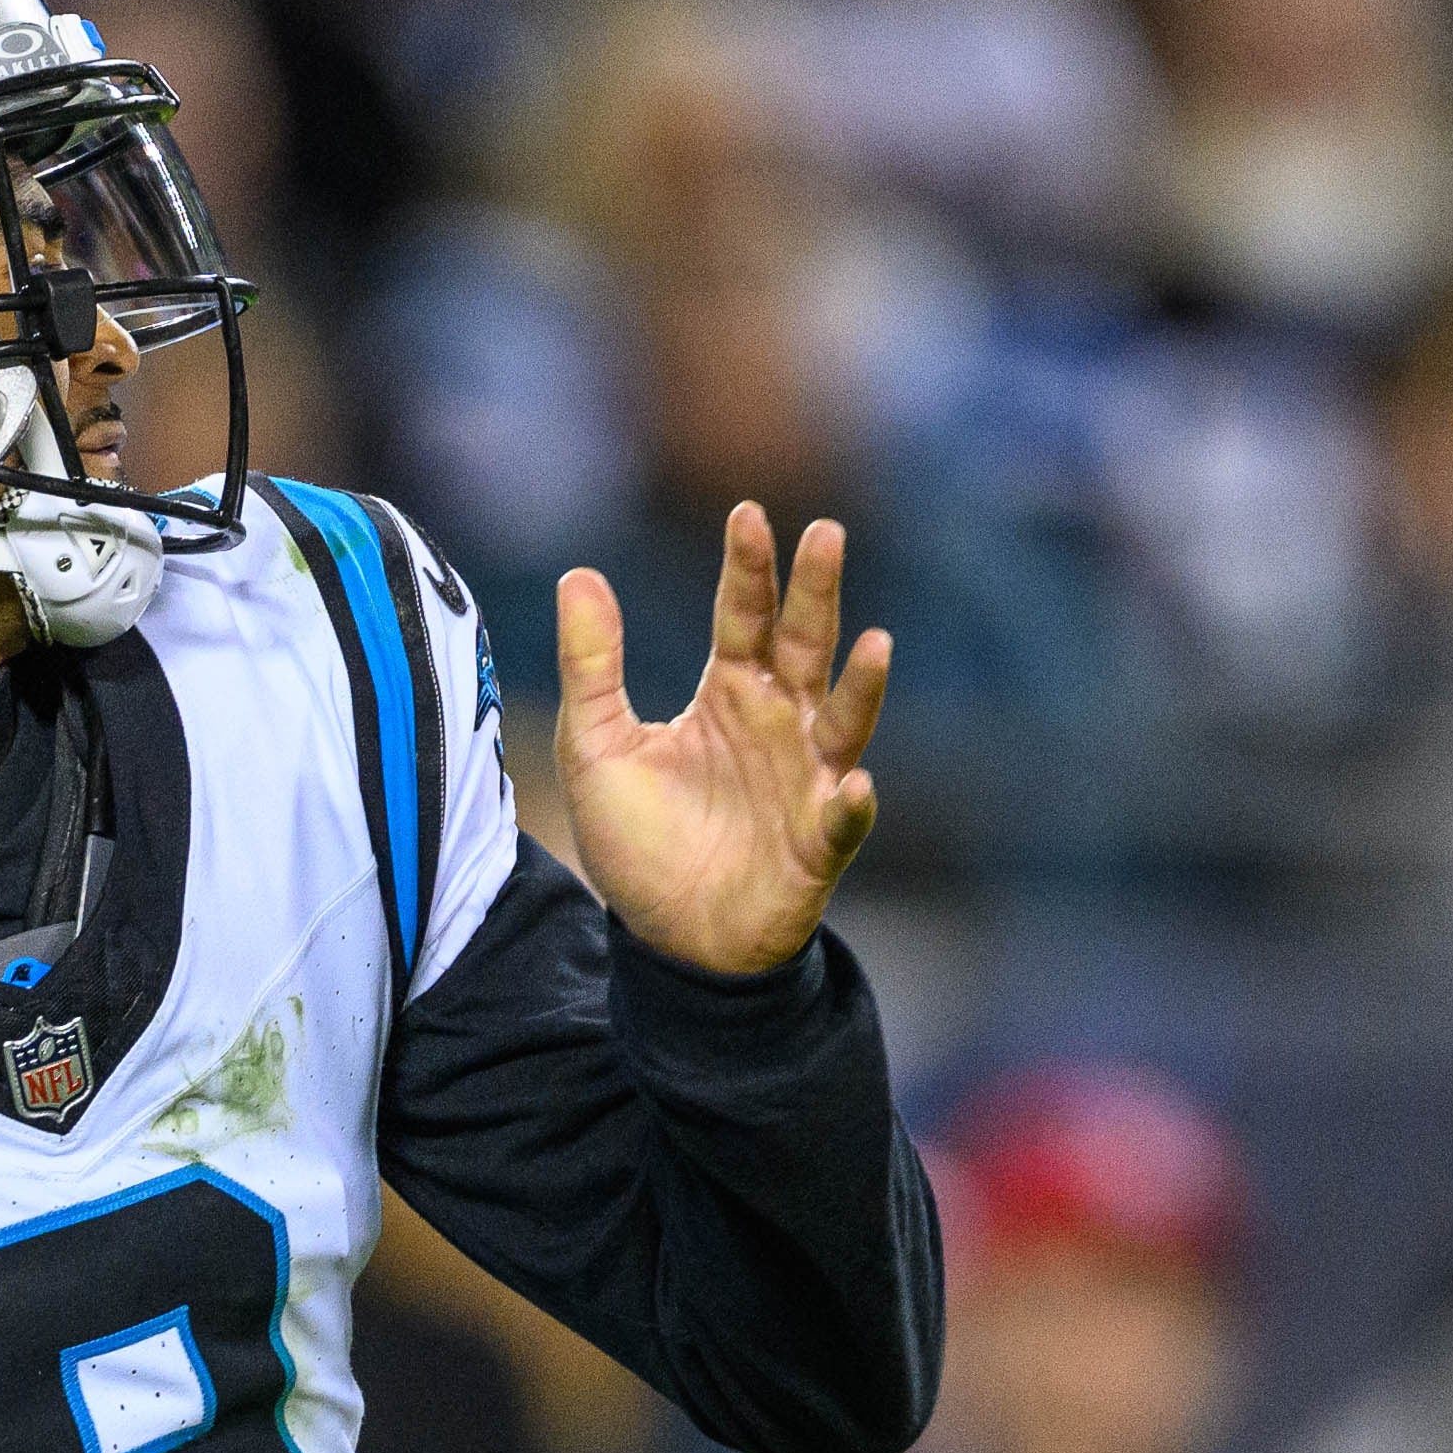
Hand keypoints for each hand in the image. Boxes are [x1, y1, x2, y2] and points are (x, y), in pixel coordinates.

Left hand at [553, 502, 890, 979]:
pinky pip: (841, 821)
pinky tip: (852, 785)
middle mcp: (779, 723)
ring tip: (875, 642)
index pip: (742, 615)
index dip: (746, 568)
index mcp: (729, 692)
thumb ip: (591, 666)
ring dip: (862, 686)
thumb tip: (577, 574)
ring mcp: (806, 781)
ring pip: (843, 722)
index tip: (744, 514)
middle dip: (815, 593)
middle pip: (804, 645)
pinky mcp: (816, 845)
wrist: (667, 938)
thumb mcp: (595, 746)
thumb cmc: (641, 840)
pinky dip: (850, 805)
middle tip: (825, 533)